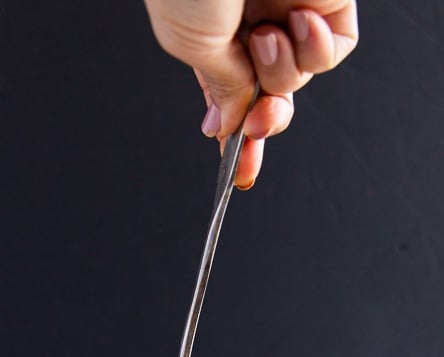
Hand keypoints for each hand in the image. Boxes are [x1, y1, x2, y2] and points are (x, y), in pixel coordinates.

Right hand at [143, 1, 358, 187]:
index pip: (229, 99)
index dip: (235, 137)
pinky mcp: (325, 0)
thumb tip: (227, 123)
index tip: (240, 170)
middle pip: (269, 96)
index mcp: (213, 39)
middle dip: (265, 119)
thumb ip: (219, 88)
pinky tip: (297, 20)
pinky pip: (333, 51)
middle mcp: (250, 26)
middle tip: (257, 123)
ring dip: (281, 70)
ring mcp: (288, 12)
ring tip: (263, 34)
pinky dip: (317, 51)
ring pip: (298, 77)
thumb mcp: (192, 45)